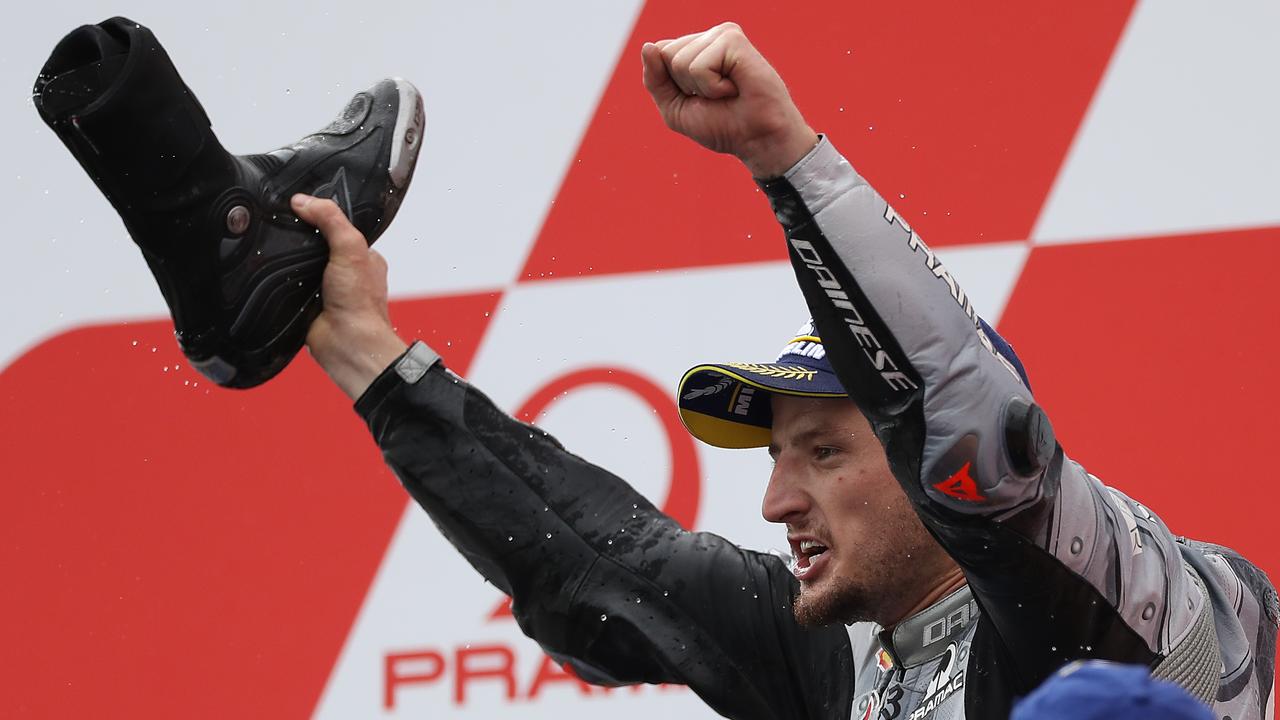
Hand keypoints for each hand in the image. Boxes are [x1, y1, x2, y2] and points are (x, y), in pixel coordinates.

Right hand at [293, 194, 407, 398]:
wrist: (346, 343)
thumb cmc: (360, 304)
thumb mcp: (351, 248)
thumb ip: (331, 220)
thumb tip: (304, 201)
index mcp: (362, 257)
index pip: (338, 226)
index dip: (320, 215)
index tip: (300, 204)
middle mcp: (345, 272)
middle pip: (315, 244)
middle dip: (300, 238)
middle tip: (283, 227)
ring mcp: (325, 288)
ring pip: (299, 264)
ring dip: (288, 261)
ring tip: (275, 248)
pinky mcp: (306, 303)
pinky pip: (287, 285)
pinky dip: (280, 280)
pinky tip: (273, 273)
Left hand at [641, 22, 818, 177]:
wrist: (757, 139)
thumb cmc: (722, 126)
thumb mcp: (675, 109)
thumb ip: (655, 80)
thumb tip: (647, 46)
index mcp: (694, 48)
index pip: (658, 53)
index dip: (672, 85)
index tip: (700, 98)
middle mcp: (707, 37)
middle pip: (665, 54)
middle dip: (684, 87)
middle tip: (716, 96)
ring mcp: (721, 35)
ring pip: (679, 61)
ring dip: (701, 89)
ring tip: (727, 92)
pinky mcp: (733, 39)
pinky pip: (698, 66)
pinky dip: (712, 87)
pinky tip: (734, 88)